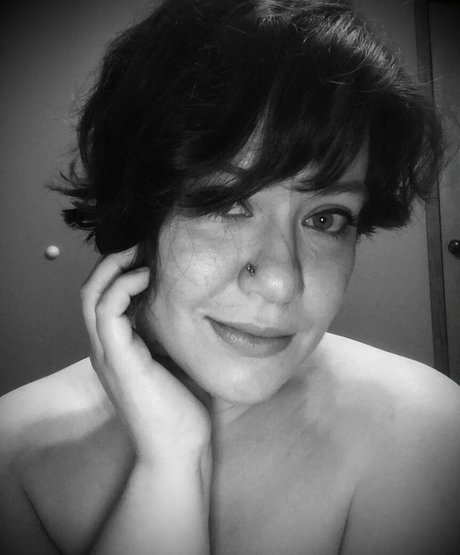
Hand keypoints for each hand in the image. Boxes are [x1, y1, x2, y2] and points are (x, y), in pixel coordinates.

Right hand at [81, 249, 210, 465]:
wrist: (179, 450)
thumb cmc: (181, 407)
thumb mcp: (175, 360)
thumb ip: (169, 334)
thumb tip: (190, 305)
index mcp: (119, 348)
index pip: (104, 297)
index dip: (120, 271)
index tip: (149, 254)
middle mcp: (106, 348)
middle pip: (90, 290)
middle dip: (112, 262)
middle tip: (140, 245)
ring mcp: (109, 354)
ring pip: (91, 295)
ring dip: (113, 267)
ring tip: (141, 255)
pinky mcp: (119, 359)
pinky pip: (106, 311)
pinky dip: (122, 286)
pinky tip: (147, 279)